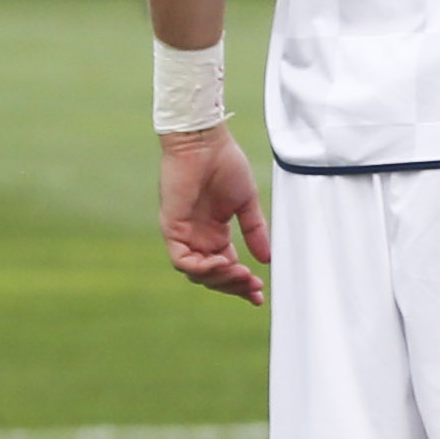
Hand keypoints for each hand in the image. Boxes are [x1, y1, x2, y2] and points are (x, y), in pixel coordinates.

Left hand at [161, 128, 271, 304]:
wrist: (204, 143)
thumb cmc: (224, 164)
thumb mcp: (246, 203)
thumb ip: (255, 231)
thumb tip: (267, 258)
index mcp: (214, 233)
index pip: (226, 268)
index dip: (241, 284)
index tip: (259, 295)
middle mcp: (198, 238)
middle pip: (211, 277)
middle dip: (233, 286)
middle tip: (254, 286)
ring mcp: (183, 235)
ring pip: (196, 273)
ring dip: (220, 278)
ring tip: (242, 274)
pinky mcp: (172, 228)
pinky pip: (182, 260)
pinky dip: (201, 268)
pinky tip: (222, 263)